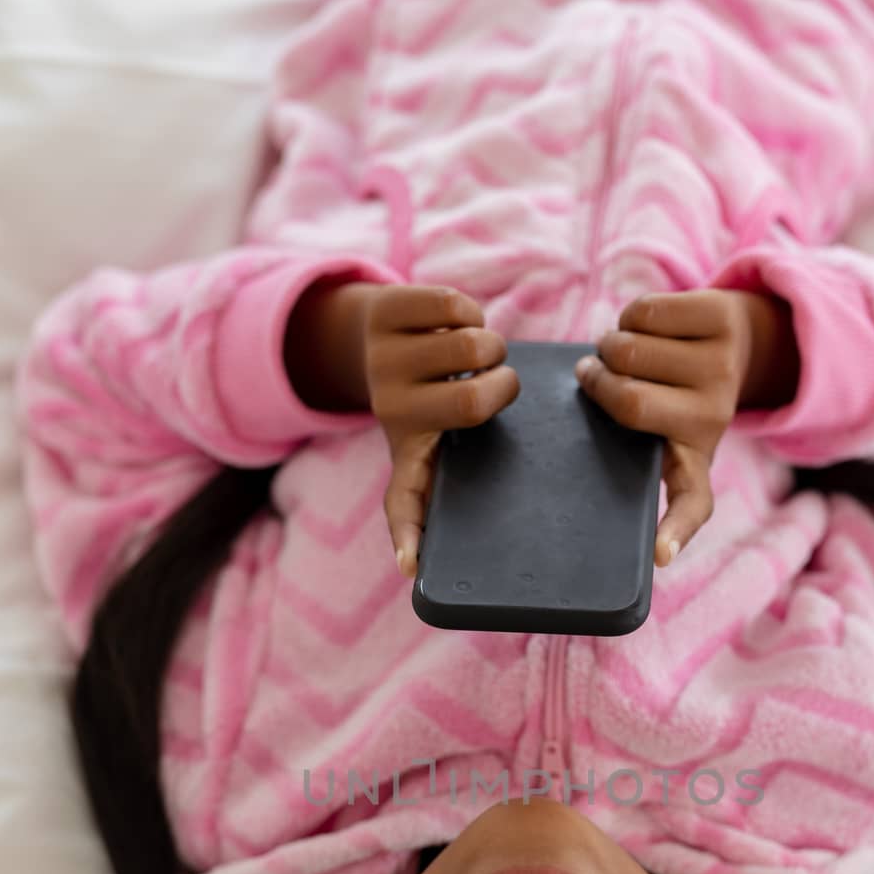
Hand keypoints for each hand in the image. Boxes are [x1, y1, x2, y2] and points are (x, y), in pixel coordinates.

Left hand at [362, 285, 519, 574]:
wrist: (370, 340)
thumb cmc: (419, 404)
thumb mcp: (425, 449)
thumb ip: (435, 493)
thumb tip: (416, 566)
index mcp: (405, 451)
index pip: (407, 500)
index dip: (410, 532)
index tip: (409, 567)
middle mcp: (387, 409)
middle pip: (473, 400)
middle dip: (504, 382)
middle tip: (498, 379)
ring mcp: (382, 358)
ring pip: (471, 344)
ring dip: (491, 342)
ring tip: (478, 351)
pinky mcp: (385, 311)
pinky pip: (455, 307)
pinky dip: (470, 312)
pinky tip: (456, 323)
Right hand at [573, 289, 797, 564]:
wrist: (740, 342)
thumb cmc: (679, 397)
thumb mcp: (664, 437)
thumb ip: (628, 449)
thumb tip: (594, 445)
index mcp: (695, 460)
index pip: (691, 504)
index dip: (673, 530)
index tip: (661, 556)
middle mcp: (714, 419)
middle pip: (625, 398)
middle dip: (595, 377)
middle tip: (593, 373)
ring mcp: (721, 367)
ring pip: (627, 348)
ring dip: (611, 342)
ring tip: (621, 349)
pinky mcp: (720, 319)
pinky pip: (644, 313)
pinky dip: (629, 316)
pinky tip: (643, 326)